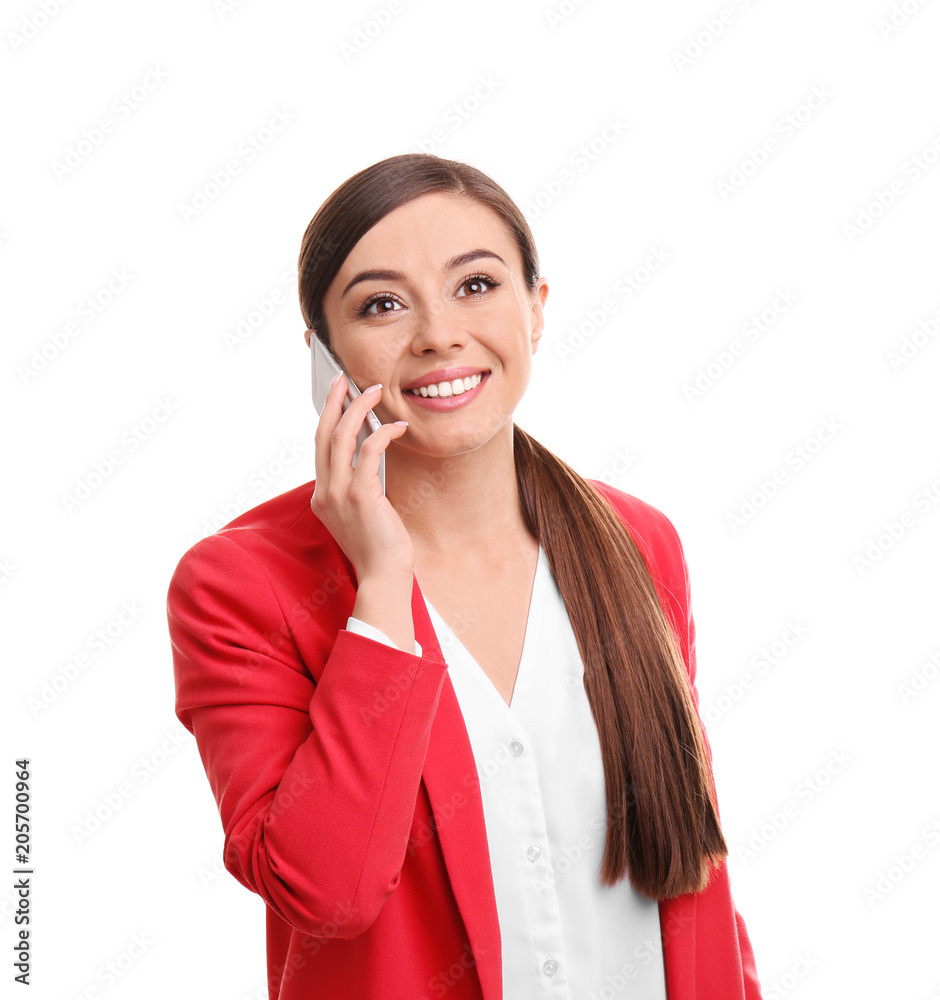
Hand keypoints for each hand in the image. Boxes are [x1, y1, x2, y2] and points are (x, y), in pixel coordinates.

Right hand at [310, 374, 413, 581]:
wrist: (383, 575)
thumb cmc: (379, 545)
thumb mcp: (361, 512)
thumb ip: (357, 486)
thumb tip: (371, 454)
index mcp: (321, 495)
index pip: (320, 447)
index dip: (329, 417)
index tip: (338, 394)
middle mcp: (324, 492)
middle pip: (324, 434)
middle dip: (334, 401)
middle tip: (344, 377)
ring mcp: (339, 494)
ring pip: (342, 437)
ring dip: (358, 408)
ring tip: (374, 391)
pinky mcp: (360, 496)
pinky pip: (369, 452)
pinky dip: (383, 433)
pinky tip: (398, 427)